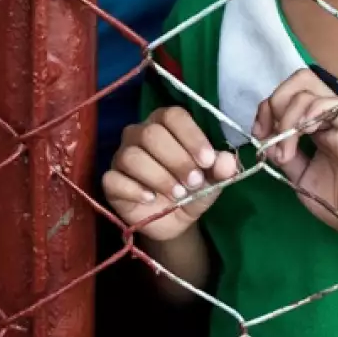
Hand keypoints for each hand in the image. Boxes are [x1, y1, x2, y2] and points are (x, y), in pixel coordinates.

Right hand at [103, 107, 238, 242]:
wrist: (173, 221)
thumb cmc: (191, 190)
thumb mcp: (212, 182)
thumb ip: (220, 170)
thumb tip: (226, 160)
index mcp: (165, 125)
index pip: (173, 116)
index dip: (191, 136)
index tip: (207, 161)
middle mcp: (139, 134)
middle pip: (151, 134)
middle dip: (177, 160)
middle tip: (194, 182)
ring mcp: (121, 156)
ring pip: (132, 156)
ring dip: (159, 176)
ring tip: (178, 194)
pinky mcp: (110, 181)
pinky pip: (114, 179)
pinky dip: (135, 189)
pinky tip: (151, 198)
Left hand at [253, 69, 337, 248]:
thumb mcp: (300, 176)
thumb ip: (283, 153)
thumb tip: (264, 137)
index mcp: (318, 125)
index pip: (290, 94)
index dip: (268, 108)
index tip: (259, 134)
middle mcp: (331, 117)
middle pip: (300, 80)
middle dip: (275, 102)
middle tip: (270, 134)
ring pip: (310, 89)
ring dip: (287, 118)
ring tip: (286, 152)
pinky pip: (333, 103)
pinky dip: (309, 113)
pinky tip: (302, 135)